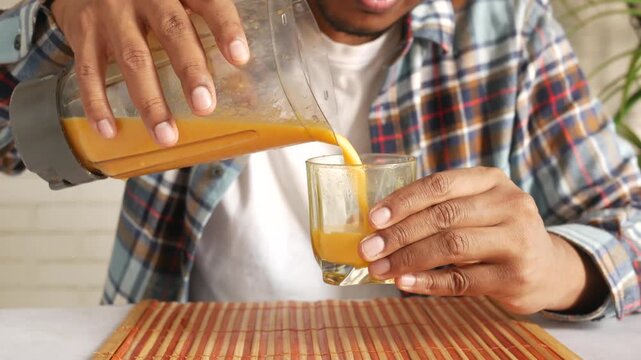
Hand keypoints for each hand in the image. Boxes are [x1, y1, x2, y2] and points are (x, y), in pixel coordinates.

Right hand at [51, 0, 249, 145]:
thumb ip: (203, 26)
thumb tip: (241, 81)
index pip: (209, 2)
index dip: (225, 28)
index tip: (240, 57)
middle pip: (172, 31)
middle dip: (190, 71)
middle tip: (204, 106)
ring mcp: (111, 13)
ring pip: (133, 58)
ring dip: (150, 101)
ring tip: (166, 135)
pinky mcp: (83, 31)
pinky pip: (88, 70)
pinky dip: (98, 103)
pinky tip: (110, 129)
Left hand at [358, 167, 607, 314]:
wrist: (547, 268)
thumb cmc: (496, 232)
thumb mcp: (477, 207)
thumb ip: (439, 208)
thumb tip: (379, 226)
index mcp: (491, 180)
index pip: (440, 184)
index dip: (403, 201)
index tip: (374, 219)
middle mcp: (509, 204)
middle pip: (443, 216)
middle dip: (399, 234)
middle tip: (368, 249)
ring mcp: (517, 240)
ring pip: (451, 246)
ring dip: (408, 259)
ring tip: (380, 268)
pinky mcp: (515, 276)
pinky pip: (462, 280)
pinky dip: (428, 282)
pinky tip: (404, 282)